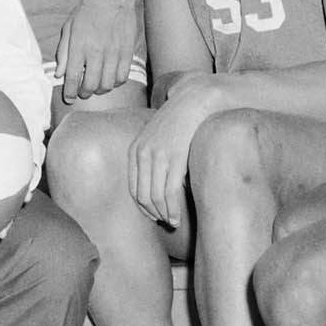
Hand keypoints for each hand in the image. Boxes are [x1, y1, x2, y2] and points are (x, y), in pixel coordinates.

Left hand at [55, 0, 141, 103]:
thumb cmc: (88, 10)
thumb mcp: (69, 27)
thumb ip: (64, 52)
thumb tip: (59, 74)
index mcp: (79, 45)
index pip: (73, 78)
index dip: (69, 92)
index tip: (68, 98)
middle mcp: (96, 52)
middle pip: (91, 85)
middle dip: (84, 93)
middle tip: (82, 92)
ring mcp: (114, 53)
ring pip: (108, 84)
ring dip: (100, 90)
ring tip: (96, 86)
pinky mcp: (128, 52)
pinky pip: (122, 76)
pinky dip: (116, 82)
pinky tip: (111, 78)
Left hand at [129, 75, 223, 227]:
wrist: (193, 102)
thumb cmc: (177, 122)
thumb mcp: (155, 138)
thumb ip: (151, 158)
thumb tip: (156, 185)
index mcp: (135, 150)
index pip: (133, 189)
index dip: (142, 208)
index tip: (153, 216)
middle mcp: (143, 153)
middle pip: (143, 196)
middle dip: (153, 214)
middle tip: (164, 223)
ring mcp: (158, 156)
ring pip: (156, 197)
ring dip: (164, 215)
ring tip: (172, 222)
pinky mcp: (175, 158)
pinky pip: (170, 192)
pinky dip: (172, 209)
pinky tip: (177, 217)